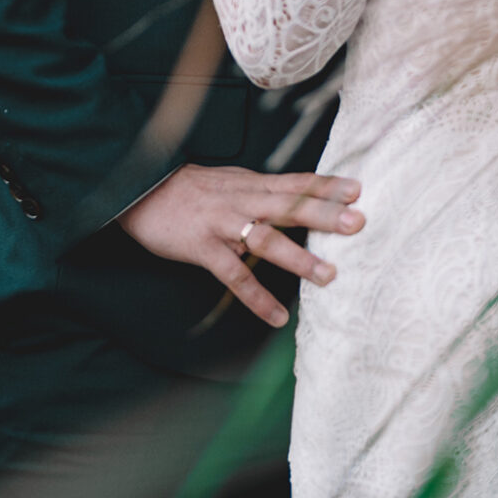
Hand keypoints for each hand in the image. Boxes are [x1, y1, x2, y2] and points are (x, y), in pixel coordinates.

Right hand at [118, 163, 364, 327]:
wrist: (140, 191)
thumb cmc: (190, 189)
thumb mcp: (230, 181)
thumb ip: (262, 190)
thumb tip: (298, 196)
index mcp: (251, 184)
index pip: (295, 181)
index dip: (326, 185)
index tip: (357, 189)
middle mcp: (241, 200)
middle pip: (289, 205)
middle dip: (324, 213)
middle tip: (358, 222)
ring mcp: (222, 223)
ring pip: (265, 238)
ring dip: (298, 257)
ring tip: (329, 274)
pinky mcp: (202, 247)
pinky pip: (234, 275)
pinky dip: (257, 297)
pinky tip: (278, 316)